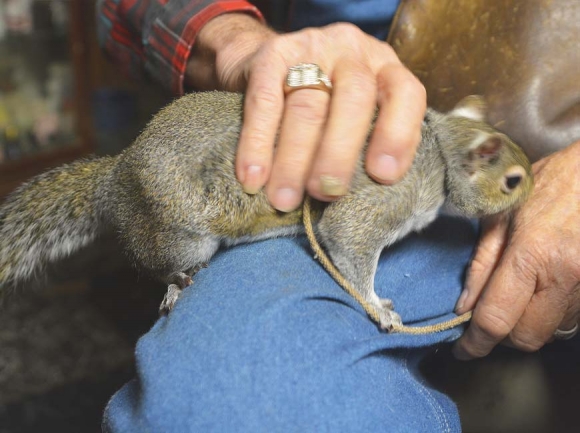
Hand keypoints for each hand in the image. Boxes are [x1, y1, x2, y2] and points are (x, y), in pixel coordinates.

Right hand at [187, 14, 425, 211]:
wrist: (259, 60)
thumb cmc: (319, 103)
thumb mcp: (353, 115)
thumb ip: (366, 143)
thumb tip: (366, 198)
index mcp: (383, 67)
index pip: (404, 93)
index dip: (398, 134)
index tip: (382, 176)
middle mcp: (352, 51)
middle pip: (353, 99)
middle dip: (338, 152)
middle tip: (324, 193)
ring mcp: (312, 48)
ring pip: (307, 105)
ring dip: (294, 160)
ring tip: (283, 199)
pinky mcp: (270, 54)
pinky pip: (265, 101)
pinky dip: (258, 143)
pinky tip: (253, 176)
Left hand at [453, 141, 579, 359]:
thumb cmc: (545, 185)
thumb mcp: (499, 217)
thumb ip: (481, 264)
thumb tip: (464, 306)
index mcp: (531, 254)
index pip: (496, 319)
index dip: (475, 343)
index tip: (463, 350)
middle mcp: (564, 275)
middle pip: (527, 337)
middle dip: (503, 336)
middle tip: (490, 318)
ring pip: (553, 331)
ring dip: (530, 324)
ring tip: (520, 296)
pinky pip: (573, 318)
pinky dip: (552, 315)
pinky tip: (543, 291)